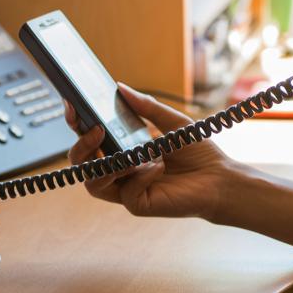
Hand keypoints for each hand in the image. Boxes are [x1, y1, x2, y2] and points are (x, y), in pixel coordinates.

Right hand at [65, 84, 240, 220]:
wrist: (220, 177)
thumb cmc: (197, 151)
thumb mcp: (172, 122)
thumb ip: (147, 107)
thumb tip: (120, 87)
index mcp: (122, 150)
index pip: (89, 140)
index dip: (76, 125)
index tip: (73, 106)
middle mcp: (120, 171)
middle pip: (81, 163)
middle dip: (81, 146)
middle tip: (97, 130)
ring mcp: (126, 190)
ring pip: (93, 183)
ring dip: (107, 165)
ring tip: (131, 154)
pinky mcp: (138, 204)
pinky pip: (127, 192)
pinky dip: (141, 175)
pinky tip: (158, 166)